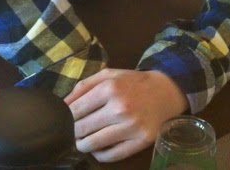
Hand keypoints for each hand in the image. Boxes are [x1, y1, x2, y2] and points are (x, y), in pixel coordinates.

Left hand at [65, 68, 187, 161]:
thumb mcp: (109, 75)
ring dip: (82, 144)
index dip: (66, 117)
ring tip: (82, 141)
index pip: (76, 110)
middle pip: (81, 128)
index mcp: (110, 88)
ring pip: (93, 144)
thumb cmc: (133, 83)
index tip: (66, 119)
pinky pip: (111, 155)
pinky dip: (99, 154)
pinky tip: (98, 148)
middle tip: (75, 130)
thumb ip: (84, 86)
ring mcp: (131, 127)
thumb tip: (63, 104)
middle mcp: (120, 108)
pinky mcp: (141, 141)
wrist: (166, 92)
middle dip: (73, 130)